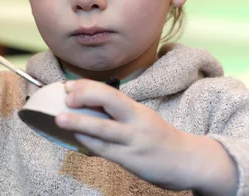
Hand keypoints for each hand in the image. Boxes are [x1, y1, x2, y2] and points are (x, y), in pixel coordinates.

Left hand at [55, 80, 237, 194]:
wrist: (188, 161)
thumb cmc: (158, 138)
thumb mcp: (141, 119)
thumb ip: (117, 113)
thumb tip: (85, 106)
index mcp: (136, 109)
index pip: (110, 91)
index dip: (88, 87)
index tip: (69, 86)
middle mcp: (136, 121)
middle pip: (111, 101)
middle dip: (87, 96)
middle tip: (67, 97)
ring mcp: (134, 141)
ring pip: (104, 130)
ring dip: (80, 123)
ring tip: (60, 119)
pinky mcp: (132, 160)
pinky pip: (106, 151)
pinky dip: (89, 144)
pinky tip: (76, 140)